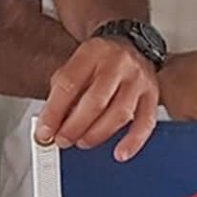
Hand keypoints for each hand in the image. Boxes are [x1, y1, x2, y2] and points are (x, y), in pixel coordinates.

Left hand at [35, 35, 160, 160]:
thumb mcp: (75, 65)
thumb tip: (50, 126)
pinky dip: (133, 141)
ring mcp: (137, 79)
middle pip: (95, 101)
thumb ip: (62, 93)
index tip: (44, 132)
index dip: (54, 112)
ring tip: (82, 142)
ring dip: (97, 135)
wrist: (131, 43)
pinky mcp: (152, 94)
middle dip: (74, 127)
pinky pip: (146, 122)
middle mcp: (118, 64)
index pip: (69, 84)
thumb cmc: (99, 61)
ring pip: (119, 114)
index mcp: (92, 52)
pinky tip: (120, 153)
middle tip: (62, 140)